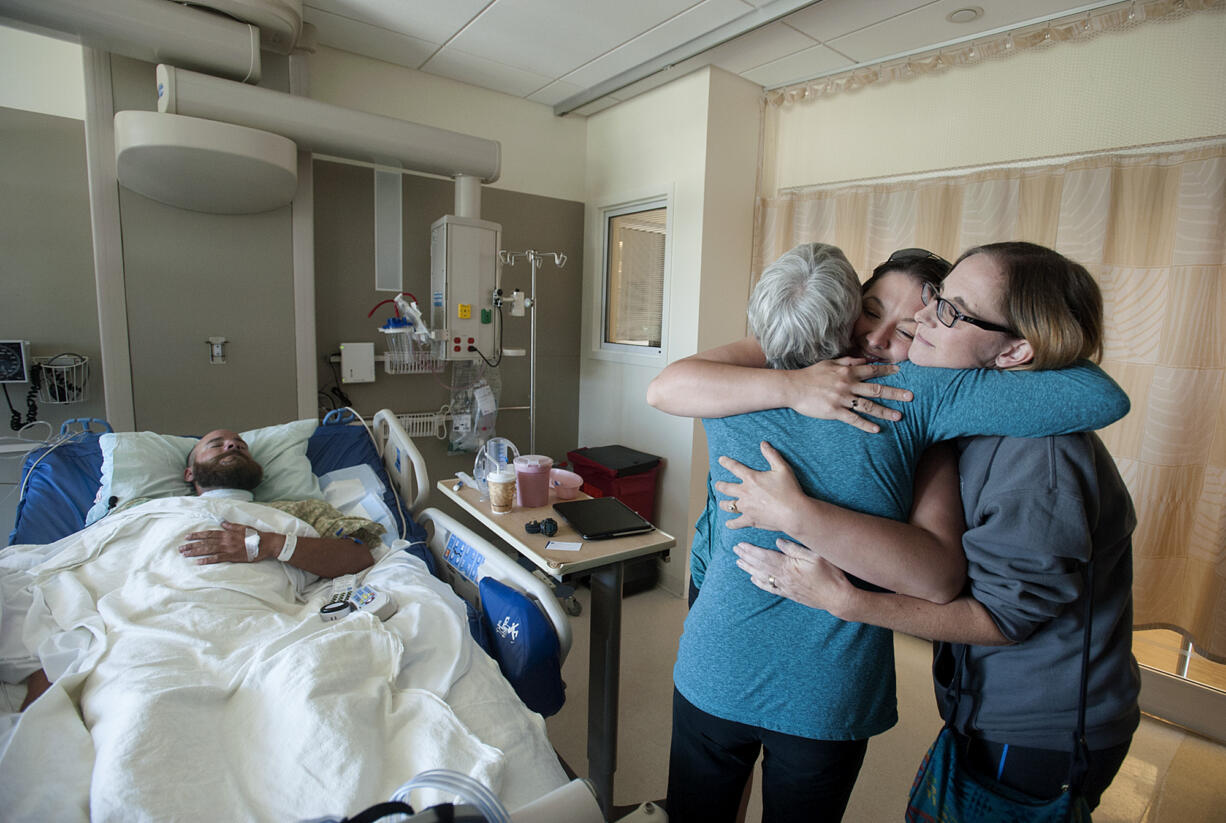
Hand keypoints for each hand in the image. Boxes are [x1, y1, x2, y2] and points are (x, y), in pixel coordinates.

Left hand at [180, 520, 259, 564]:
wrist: (266, 543)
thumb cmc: (255, 535)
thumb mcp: (243, 527)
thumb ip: (231, 525)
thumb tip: (222, 522)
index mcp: (227, 533)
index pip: (209, 533)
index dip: (197, 535)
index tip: (187, 537)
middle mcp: (225, 540)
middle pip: (205, 542)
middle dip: (192, 545)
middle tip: (180, 548)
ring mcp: (228, 549)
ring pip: (208, 550)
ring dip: (196, 552)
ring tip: (185, 554)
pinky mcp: (232, 557)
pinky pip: (217, 559)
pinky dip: (207, 560)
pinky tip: (198, 562)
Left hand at [715, 441, 803, 532]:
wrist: (793, 512)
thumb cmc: (789, 490)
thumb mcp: (782, 468)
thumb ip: (772, 455)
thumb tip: (763, 443)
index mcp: (751, 478)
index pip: (734, 467)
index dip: (726, 462)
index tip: (720, 460)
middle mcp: (744, 492)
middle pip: (726, 488)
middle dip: (720, 485)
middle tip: (717, 484)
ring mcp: (746, 507)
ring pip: (728, 505)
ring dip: (723, 504)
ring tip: (722, 503)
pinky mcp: (749, 520)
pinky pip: (736, 523)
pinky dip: (731, 524)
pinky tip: (728, 524)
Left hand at [734, 539, 855, 617]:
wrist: (838, 598)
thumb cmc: (830, 574)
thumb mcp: (815, 555)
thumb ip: (795, 549)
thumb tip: (778, 542)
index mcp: (788, 566)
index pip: (764, 557)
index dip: (751, 551)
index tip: (740, 545)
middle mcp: (784, 578)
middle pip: (760, 566)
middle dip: (747, 557)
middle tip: (735, 551)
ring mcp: (786, 587)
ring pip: (762, 577)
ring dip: (749, 569)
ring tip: (739, 563)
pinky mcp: (790, 594)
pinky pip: (770, 588)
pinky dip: (760, 583)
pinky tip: (753, 579)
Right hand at [785, 357, 910, 431]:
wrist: (793, 387)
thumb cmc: (810, 375)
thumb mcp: (829, 363)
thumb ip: (847, 361)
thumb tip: (863, 360)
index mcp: (847, 372)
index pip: (872, 370)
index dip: (887, 371)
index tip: (900, 371)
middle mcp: (848, 384)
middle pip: (876, 389)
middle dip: (895, 393)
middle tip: (911, 397)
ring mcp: (842, 399)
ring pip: (868, 406)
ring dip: (885, 411)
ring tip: (899, 417)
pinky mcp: (834, 411)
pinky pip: (853, 419)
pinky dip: (866, 425)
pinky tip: (877, 429)